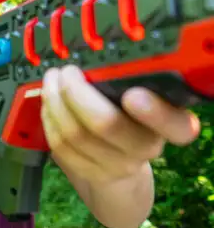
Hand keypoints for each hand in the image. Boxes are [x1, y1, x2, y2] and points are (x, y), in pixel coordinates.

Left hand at [41, 65, 200, 185]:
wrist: (119, 168)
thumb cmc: (131, 118)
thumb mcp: (143, 98)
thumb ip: (130, 80)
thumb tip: (96, 55)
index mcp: (170, 125)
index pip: (178, 126)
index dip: (155, 113)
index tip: (132, 95)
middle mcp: (145, 148)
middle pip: (107, 124)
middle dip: (76, 92)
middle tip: (67, 71)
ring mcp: (115, 165)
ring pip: (75, 133)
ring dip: (55, 100)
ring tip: (52, 79)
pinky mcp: (87, 172)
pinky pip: (59, 144)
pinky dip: (49, 117)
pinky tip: (49, 101)